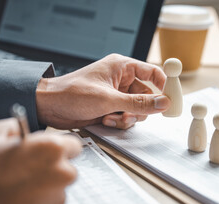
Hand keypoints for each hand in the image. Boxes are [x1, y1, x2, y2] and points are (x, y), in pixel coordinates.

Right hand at [0, 119, 81, 203]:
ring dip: (44, 190)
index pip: (73, 145)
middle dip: (52, 170)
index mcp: (52, 149)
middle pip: (67, 169)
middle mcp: (62, 174)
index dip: (59, 148)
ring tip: (18, 190)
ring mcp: (58, 200)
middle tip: (27, 172)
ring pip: (58, 190)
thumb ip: (12, 126)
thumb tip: (20, 128)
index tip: (48, 152)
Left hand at [36, 54, 170, 129]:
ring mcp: (115, 95)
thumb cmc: (73, 93)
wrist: (49, 106)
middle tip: (131, 113)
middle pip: (146, 95)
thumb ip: (138, 102)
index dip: (163, 86)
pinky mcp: (110, 108)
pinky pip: (125, 117)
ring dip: (128, 117)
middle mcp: (121, 80)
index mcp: (122, 67)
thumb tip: (163, 102)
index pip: (152, 73)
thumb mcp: (109, 99)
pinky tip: (105, 120)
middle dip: (140, 108)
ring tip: (112, 117)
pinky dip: (119, 122)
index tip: (170, 100)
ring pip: (137, 109)